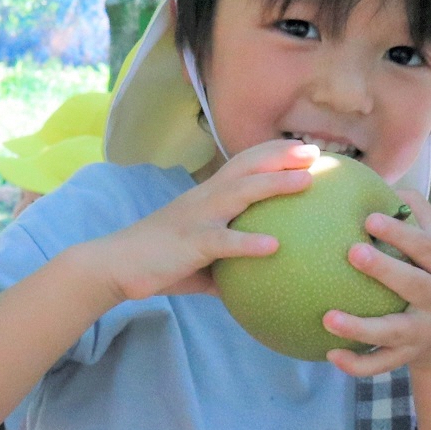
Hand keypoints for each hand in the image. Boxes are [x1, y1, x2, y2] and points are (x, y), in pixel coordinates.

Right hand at [72, 140, 315, 303]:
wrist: (115, 266)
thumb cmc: (160, 262)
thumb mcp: (202, 259)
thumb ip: (229, 263)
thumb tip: (260, 281)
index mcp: (206, 197)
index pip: (242, 164)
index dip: (273, 152)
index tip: (305, 149)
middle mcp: (204, 199)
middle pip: (247, 167)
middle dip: (281, 155)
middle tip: (315, 152)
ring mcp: (197, 219)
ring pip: (240, 194)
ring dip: (274, 184)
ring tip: (306, 182)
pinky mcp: (190, 245)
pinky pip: (223, 243)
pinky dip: (248, 243)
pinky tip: (274, 247)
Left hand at [323, 189, 430, 380]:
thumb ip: (415, 215)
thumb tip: (379, 177)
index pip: (428, 248)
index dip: (402, 233)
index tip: (370, 219)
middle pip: (416, 286)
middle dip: (386, 271)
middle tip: (352, 253)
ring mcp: (425, 333)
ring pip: (393, 333)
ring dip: (361, 328)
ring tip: (328, 318)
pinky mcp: (409, 358)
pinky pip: (381, 364)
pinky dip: (357, 364)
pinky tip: (329, 355)